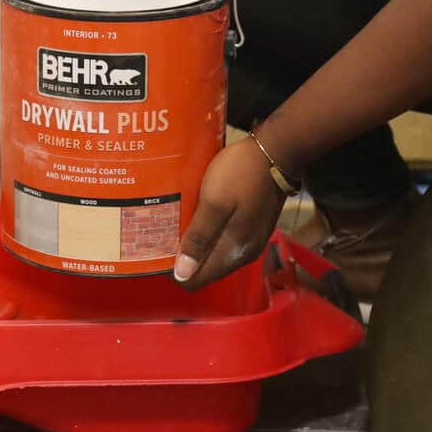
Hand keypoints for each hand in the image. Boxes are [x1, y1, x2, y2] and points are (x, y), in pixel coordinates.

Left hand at [173, 139, 286, 289]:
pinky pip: (224, 243)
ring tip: (175, 228)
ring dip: (195, 247)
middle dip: (182, 260)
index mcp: (234, 251)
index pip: (196, 280)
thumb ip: (199, 238)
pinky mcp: (253, 228)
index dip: (174, 271)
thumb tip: (181, 275)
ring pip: (214, 257)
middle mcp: (244, 253)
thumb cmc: (241, 173)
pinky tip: (197, 221)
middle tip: (161, 237)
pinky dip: (208, 238)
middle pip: (205, 271)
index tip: (156, 252)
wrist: (275, 151)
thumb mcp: (214, 203)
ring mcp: (251, 241)